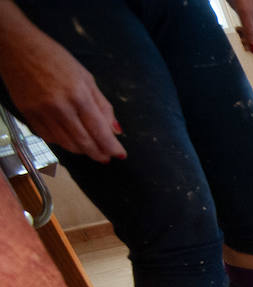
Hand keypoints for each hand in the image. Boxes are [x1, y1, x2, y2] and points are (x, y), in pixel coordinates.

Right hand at [0, 7, 125, 162]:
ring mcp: (42, 113)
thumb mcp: (86, 78)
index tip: (120, 155)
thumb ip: (102, 106)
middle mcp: (60, 108)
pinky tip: (70, 139)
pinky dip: (63, 143)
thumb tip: (115, 130)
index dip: (112, 147)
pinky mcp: (28, 116)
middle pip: (84, 142)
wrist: (18, 48)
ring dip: (82, 151)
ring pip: (66, 144)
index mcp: (78, 96)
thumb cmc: (55, 58)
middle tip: (106, 157)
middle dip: (98, 153)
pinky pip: (49, 138)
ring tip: (91, 149)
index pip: (99, 130)